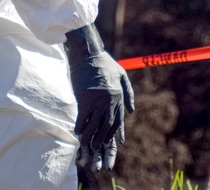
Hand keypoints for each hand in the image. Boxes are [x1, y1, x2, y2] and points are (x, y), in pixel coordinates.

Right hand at [65, 25, 135, 171]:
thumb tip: (131, 112)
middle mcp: (110, 101)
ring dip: (91, 139)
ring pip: (95, 125)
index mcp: (119, 96)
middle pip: (108, 127)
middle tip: (99, 155)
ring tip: (86, 150)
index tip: (116, 147)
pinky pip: (83, 118)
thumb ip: (129, 93)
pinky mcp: (85, 98)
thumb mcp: (122, 75)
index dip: (117, 135)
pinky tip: (78, 134)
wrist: (89, 54)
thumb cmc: (105, 64)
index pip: (119, 121)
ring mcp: (98, 100)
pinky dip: (81, 127)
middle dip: (104, 143)